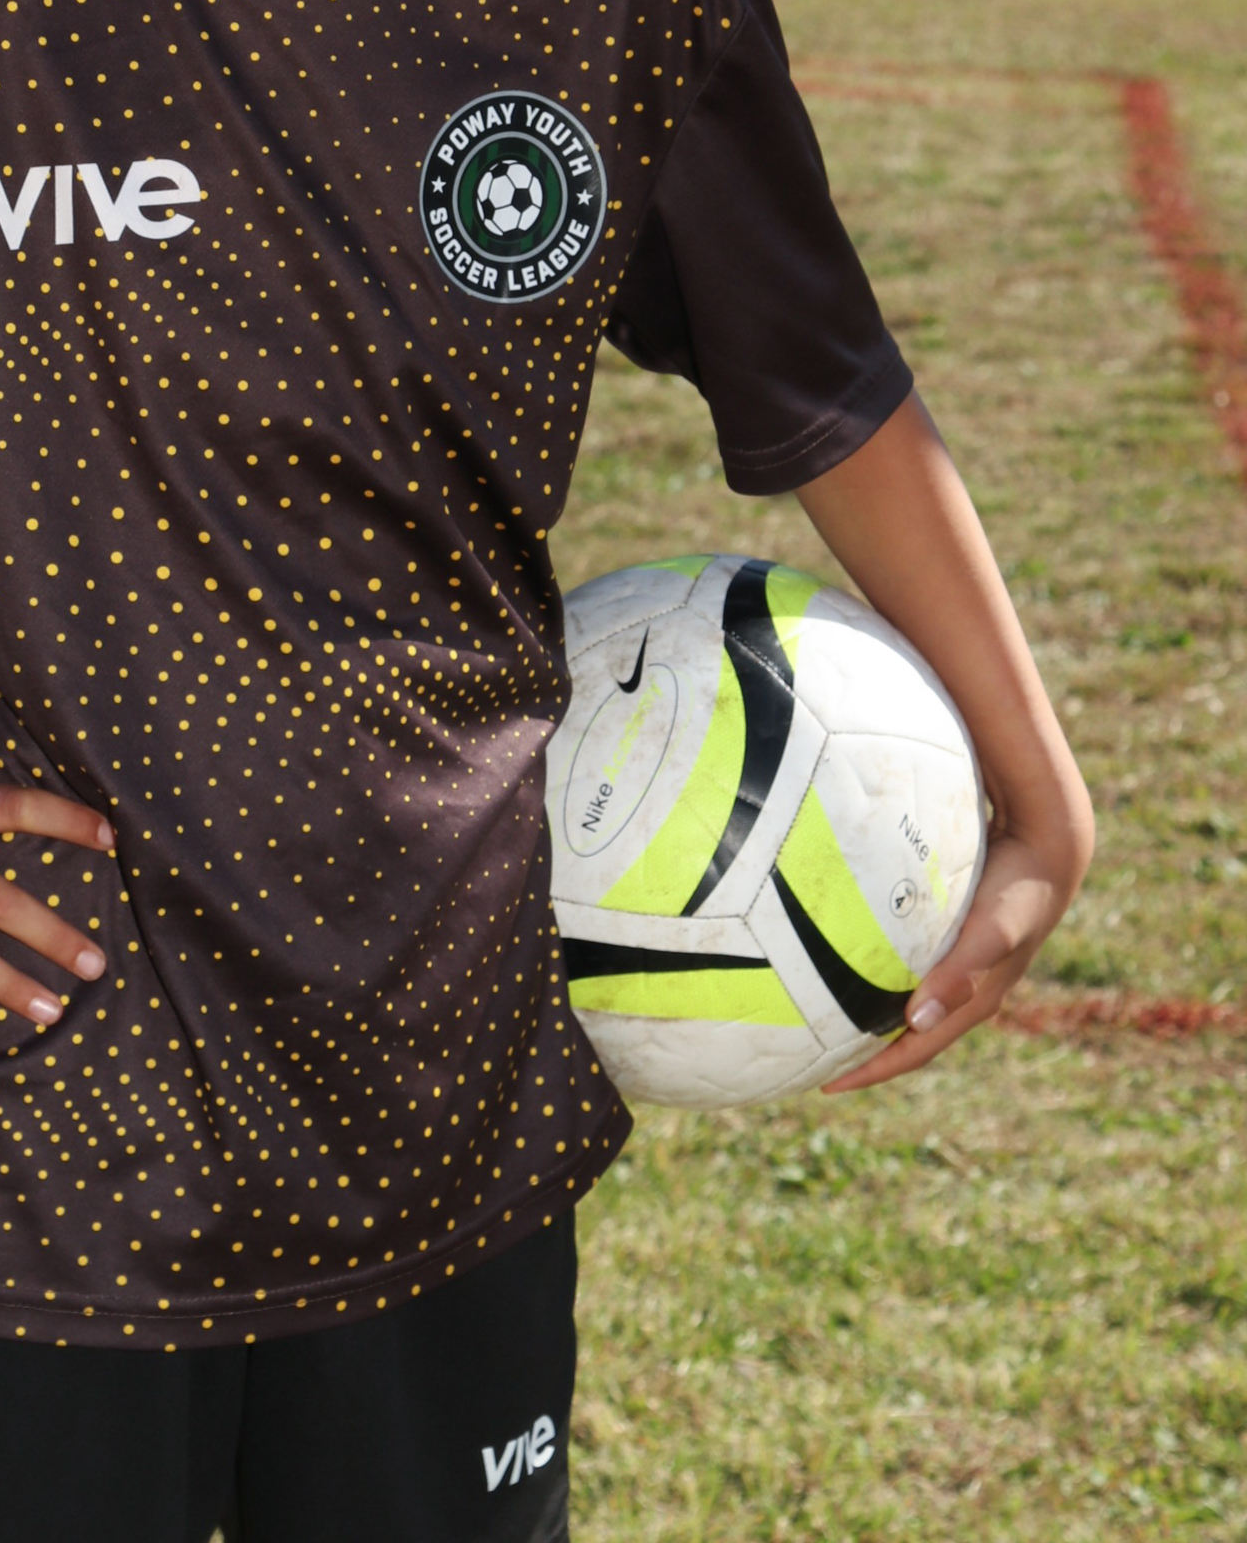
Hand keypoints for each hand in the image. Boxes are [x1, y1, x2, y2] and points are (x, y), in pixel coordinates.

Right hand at [796, 394, 1093, 1095]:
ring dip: (952, 1014)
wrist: (930, 589)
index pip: (913, 954)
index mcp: (943, 850)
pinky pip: (1023, 912)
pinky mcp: (1066, 831)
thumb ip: (727, 775)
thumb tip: (605, 790)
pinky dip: (979, 954)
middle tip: (838, 1081)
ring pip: (1003, 961)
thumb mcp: (771, 723)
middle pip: (963, 978)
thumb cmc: (842, 639)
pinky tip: (924, 989)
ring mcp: (1048, 848)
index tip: (805, 1063)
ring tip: (887, 1048)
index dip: (861, 1015)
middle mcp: (1004, 857)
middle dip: (906, 1043)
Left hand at [821, 817, 1080, 1092]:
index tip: (827, 1086)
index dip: (872, 1072)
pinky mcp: (950, 942)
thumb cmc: (1017, 895)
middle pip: (906, 1037)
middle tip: (812, 1058)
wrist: (1044, 852)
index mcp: (972, 1004)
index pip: (914, 1052)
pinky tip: (850, 966)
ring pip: (904, 1005)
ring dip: (867, 1017)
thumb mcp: (990, 935)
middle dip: (863, 1053)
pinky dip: (876, 979)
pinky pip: (906, 972)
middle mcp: (963, 994)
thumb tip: (916, 1023)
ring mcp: (958, 969)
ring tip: (822, 1019)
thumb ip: (958, 975)